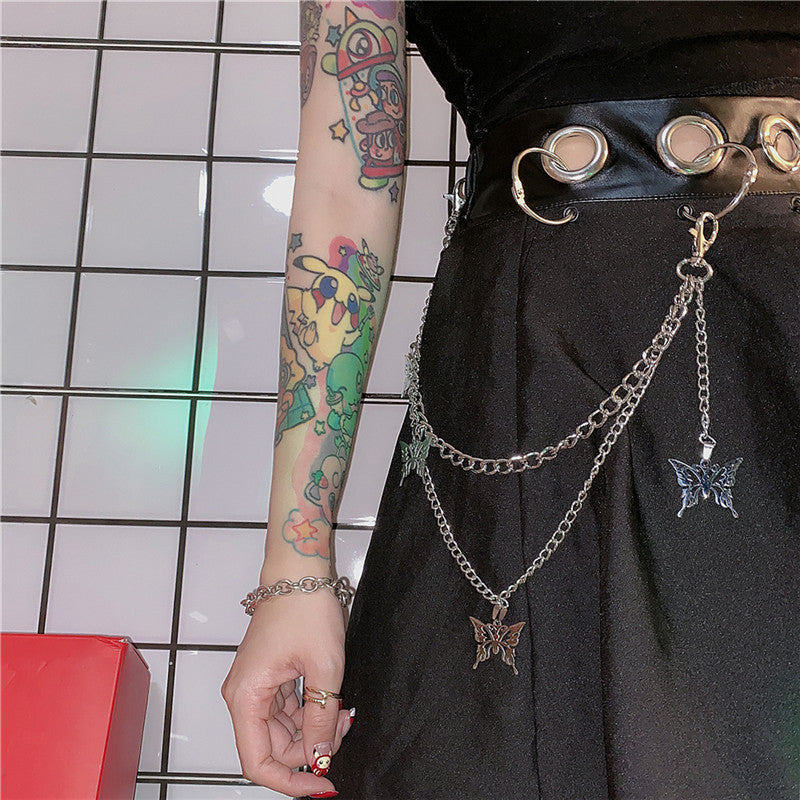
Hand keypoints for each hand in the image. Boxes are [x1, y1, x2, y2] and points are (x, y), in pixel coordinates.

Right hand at [221, 589, 352, 796]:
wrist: (299, 570)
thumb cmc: (307, 609)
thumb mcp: (324, 668)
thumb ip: (321, 719)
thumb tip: (321, 759)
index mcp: (245, 697)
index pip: (258, 763)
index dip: (291, 782)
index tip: (324, 784)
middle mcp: (243, 696)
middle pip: (273, 748)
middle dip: (311, 749)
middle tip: (345, 729)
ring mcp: (256, 686)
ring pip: (283, 731)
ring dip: (314, 731)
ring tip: (344, 712)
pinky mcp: (269, 677)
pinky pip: (287, 710)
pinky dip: (311, 713)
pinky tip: (334, 704)